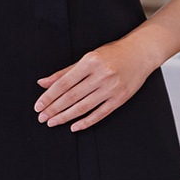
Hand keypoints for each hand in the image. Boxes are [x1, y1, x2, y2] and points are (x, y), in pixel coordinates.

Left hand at [34, 40, 155, 131]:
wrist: (140, 53)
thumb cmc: (112, 53)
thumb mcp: (87, 57)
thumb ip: (65, 72)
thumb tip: (43, 83)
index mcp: (90, 62)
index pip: (64, 83)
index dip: (49, 96)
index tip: (38, 105)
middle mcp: (101, 75)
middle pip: (72, 96)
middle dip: (54, 108)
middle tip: (42, 117)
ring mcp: (112, 88)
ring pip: (84, 106)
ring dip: (65, 116)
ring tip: (52, 122)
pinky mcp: (120, 99)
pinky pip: (100, 113)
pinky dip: (86, 121)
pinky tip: (74, 126)